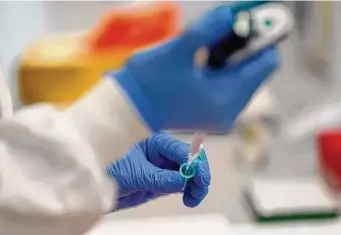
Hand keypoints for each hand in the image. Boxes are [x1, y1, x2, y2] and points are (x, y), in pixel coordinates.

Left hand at [106, 133, 210, 209]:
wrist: (97, 186)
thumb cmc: (110, 170)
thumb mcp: (136, 175)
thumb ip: (161, 178)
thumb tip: (184, 180)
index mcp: (156, 142)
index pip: (182, 150)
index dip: (194, 163)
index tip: (198, 179)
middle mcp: (163, 152)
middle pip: (191, 159)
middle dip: (198, 174)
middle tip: (198, 191)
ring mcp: (165, 166)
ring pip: (190, 172)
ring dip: (196, 184)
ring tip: (192, 199)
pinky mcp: (164, 179)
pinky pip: (184, 182)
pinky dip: (190, 190)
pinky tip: (189, 198)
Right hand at [109, 4, 277, 131]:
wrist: (129, 109)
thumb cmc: (149, 82)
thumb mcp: (178, 49)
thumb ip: (208, 29)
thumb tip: (230, 14)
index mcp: (226, 98)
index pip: (266, 62)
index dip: (261, 37)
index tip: (246, 21)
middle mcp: (230, 111)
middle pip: (256, 70)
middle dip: (243, 46)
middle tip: (223, 30)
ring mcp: (222, 115)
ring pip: (242, 78)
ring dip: (231, 58)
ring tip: (206, 48)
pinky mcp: (213, 114)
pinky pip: (229, 87)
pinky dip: (222, 71)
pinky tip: (202, 63)